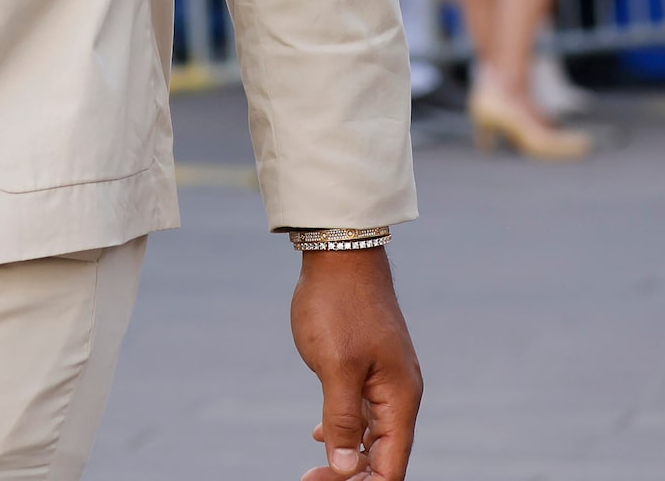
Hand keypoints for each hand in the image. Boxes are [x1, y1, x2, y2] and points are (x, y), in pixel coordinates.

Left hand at [291, 249, 420, 479]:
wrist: (340, 251)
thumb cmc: (338, 305)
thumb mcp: (335, 365)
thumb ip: (342, 418)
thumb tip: (345, 468)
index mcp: (400, 399)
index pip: (391, 465)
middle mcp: (400, 393)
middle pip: (384, 454)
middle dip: (351, 473)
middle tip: (309, 478)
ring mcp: (386, 378)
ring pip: (373, 433)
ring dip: (347, 453)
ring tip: (315, 469)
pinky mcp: (369, 363)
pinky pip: (364, 409)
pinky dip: (346, 427)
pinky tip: (321, 434)